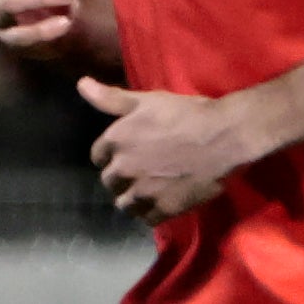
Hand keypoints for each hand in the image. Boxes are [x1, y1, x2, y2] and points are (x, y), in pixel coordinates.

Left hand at [80, 77, 252, 224]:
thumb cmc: (184, 114)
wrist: (223, 137)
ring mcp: (144, 191)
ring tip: (148, 191)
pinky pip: (147, 219)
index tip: (126, 154)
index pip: (98, 157)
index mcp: (116, 140)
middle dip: (120, 178)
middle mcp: (124, 168)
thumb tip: (81, 84)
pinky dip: (150, 213)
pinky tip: (161, 202)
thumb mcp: (146, 100)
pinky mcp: (165, 209)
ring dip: (132, 199)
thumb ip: (110, 97)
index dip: (111, 155)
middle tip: (139, 172)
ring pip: (125, 204)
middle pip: (110, 182)